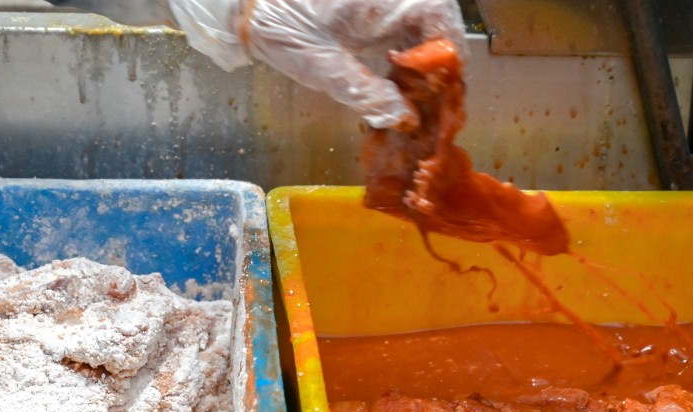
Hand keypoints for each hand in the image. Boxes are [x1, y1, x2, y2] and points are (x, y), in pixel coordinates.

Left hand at [169, 0, 465, 127]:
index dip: (447, 67)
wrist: (244, 2)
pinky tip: (393, 73)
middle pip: (438, 24)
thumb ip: (368, 94)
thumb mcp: (324, 69)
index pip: (444, 27)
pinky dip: (405, 45)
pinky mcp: (370, 1)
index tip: (438, 103)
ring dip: (423, 57)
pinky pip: (402, 18)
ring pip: (423, 22)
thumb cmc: (280, 26)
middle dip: (437, 65)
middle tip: (428, 106)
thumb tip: (405, 119)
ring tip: (412, 96)